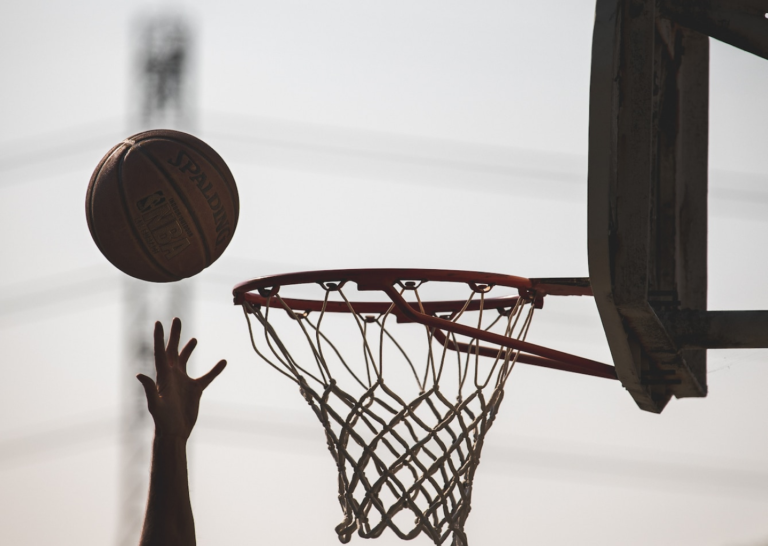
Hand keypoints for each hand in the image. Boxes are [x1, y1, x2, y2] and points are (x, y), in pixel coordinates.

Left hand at [137, 318, 226, 438]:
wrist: (174, 433)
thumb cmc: (162, 420)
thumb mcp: (155, 404)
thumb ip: (149, 389)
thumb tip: (139, 374)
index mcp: (163, 375)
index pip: (161, 351)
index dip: (159, 337)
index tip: (159, 322)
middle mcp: (172, 375)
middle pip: (173, 350)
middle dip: (174, 335)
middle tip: (177, 319)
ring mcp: (183, 382)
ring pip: (186, 361)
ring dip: (188, 349)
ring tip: (193, 339)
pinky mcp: (194, 390)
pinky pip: (207, 377)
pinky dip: (215, 370)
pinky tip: (223, 362)